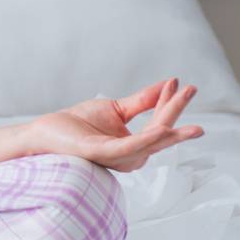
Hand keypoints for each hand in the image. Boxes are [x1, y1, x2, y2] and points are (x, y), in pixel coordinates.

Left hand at [28, 78, 203, 172]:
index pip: (159, 124)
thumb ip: (142, 101)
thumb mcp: (115, 109)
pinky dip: (148, 140)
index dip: (170, 103)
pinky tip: (162, 129)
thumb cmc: (78, 125)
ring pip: (150, 141)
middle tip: (193, 89)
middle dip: (176, 110)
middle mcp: (130, 157)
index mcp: (134, 147)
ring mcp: (117, 157)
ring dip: (170, 126)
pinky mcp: (102, 154)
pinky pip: (129, 147)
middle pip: (160, 132)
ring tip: (186, 114)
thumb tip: (169, 84)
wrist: (46, 132)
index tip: (179, 81)